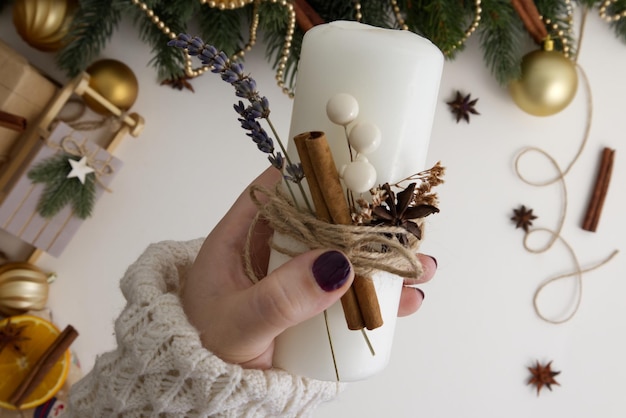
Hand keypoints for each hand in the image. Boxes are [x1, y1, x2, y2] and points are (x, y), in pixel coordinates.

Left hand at [182, 167, 436, 368]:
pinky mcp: (309, 309)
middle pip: (319, 222)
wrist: (204, 393)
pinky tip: (408, 300)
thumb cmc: (203, 351)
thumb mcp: (240, 324)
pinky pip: (348, 294)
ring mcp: (292, 281)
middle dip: (361, 220)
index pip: (273, 192)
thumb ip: (281, 298)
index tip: (347, 168)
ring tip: (418, 264)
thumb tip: (339, 263)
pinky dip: (379, 296)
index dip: (308, 175)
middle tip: (398, 221)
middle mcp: (268, 254)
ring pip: (341, 257)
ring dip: (379, 258)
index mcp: (238, 241)